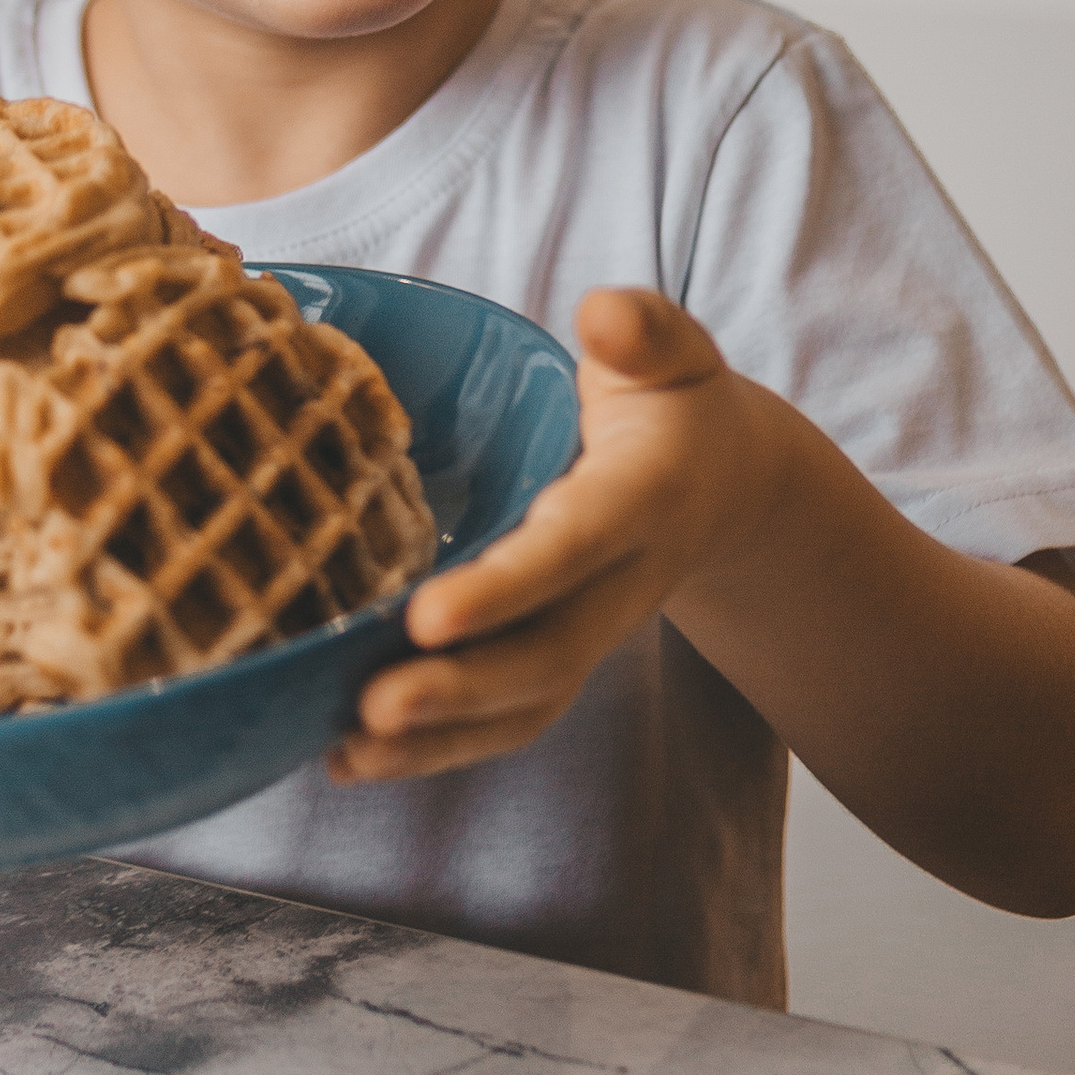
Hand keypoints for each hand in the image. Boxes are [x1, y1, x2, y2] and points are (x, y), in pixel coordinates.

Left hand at [333, 289, 770, 783]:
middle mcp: (621, 582)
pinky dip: (436, 750)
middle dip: (459, 689)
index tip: (429, 615)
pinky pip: (506, 718)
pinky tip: (351, 758)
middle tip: (372, 708)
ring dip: (439, 740)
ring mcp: (590, 631)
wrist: (724, 484)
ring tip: (349, 750)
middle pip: (546, 652)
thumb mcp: (669, 351)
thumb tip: (602, 316)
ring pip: (524, 702)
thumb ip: (643, 331)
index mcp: (642, 498)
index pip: (573, 546)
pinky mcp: (556, 659)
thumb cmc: (670, 402)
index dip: (507, 587)